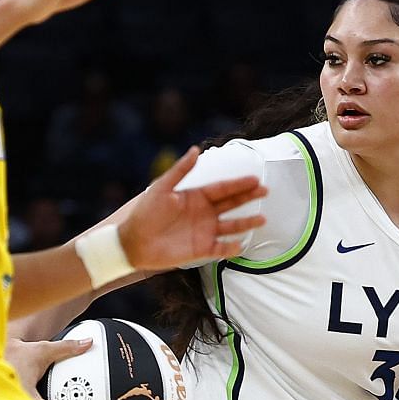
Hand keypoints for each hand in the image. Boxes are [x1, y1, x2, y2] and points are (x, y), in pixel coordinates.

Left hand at [117, 147, 265, 270]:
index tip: (255, 178)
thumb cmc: (145, 213)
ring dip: (246, 223)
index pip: (222, 188)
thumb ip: (180, 170)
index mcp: (196, 196)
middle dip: (248, 197)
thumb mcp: (162, 187)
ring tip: (263, 219)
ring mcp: (204, 232)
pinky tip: (241, 244)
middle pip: (231, 204)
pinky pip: (221, 249)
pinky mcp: (201, 250)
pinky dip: (232, 248)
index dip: (238, 184)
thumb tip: (195, 149)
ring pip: (231, 226)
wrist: (133, 241)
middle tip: (265, 191)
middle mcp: (204, 213)